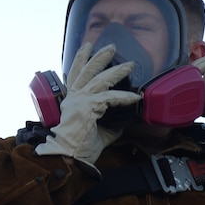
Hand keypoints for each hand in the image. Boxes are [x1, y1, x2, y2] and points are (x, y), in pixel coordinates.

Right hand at [36, 42, 139, 167]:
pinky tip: (135, 97)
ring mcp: (79, 100)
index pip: (76, 75)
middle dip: (99, 56)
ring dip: (116, 70)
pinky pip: (109, 97)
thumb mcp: (97, 133)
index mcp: (72, 100)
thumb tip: (121, 125)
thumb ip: (108, 127)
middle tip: (111, 46)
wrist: (68, 158)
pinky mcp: (87, 107)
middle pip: (86, 70)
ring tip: (130, 64)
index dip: (82, 60)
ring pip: (99, 78)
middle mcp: (73, 97)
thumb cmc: (78, 148)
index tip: (88, 49)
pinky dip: (124, 97)